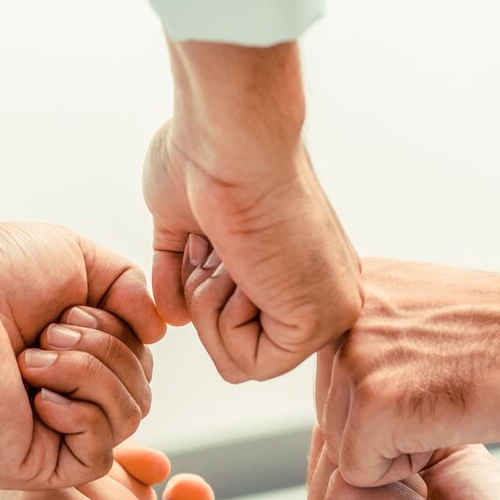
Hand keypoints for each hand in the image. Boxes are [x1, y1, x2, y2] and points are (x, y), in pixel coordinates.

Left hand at [0, 219, 165, 488]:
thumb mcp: (82, 261)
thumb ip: (132, 288)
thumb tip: (161, 333)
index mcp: (75, 361)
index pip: (141, 366)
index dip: (124, 334)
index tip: (69, 310)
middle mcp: (65, 402)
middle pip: (142, 392)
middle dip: (108, 350)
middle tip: (49, 331)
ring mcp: (50, 438)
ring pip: (129, 419)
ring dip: (90, 372)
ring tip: (34, 353)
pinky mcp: (33, 467)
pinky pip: (100, 453)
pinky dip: (81, 411)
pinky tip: (35, 388)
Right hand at [143, 41, 360, 381]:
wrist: (226, 133)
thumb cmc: (203, 155)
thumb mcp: (182, 221)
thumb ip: (181, 271)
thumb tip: (174, 316)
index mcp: (297, 265)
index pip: (239, 324)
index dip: (199, 289)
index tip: (208, 239)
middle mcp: (319, 289)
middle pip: (236, 350)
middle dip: (202, 301)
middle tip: (214, 247)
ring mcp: (326, 308)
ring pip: (238, 364)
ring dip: (208, 309)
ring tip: (225, 254)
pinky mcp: (320, 323)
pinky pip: (248, 365)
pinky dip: (222, 321)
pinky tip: (240, 270)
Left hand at [316, 257, 499, 486]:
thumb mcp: (424, 311)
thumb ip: (374, 333)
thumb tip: (338, 373)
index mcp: (347, 289)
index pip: (335, 380)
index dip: (389, 398)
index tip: (437, 371)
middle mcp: (338, 319)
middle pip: (333, 416)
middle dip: (387, 426)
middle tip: (448, 389)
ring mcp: (353, 359)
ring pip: (344, 447)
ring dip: (400, 446)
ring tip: (451, 401)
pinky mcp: (374, 406)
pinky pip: (364, 473)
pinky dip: (410, 467)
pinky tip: (451, 423)